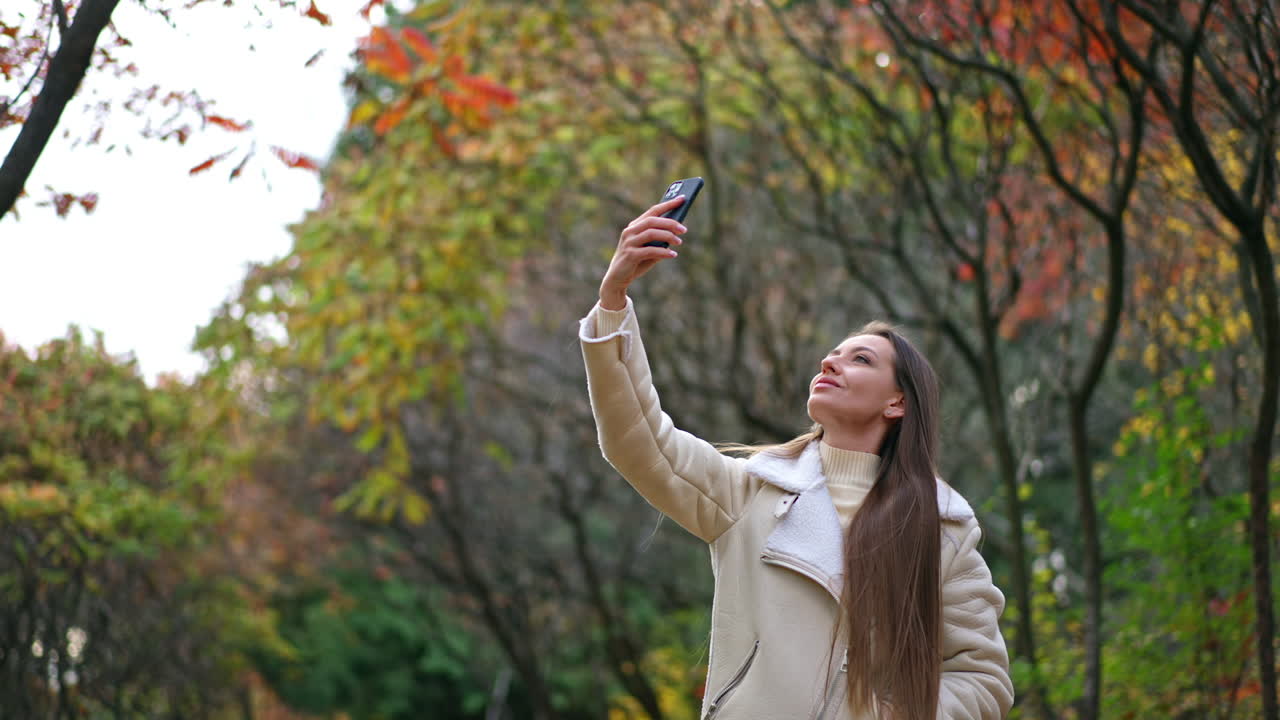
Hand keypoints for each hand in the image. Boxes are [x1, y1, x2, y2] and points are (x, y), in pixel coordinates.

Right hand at [598, 195, 686, 309]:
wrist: (617, 278)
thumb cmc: (636, 262)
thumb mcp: (650, 249)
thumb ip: (660, 241)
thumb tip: (677, 233)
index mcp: (634, 226)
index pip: (653, 211)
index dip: (668, 204)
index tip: (682, 199)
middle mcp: (630, 231)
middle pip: (653, 221)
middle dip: (670, 223)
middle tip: (684, 229)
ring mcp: (629, 242)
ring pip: (651, 233)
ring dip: (668, 236)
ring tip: (679, 242)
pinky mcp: (630, 255)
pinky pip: (650, 250)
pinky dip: (663, 252)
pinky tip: (672, 255)